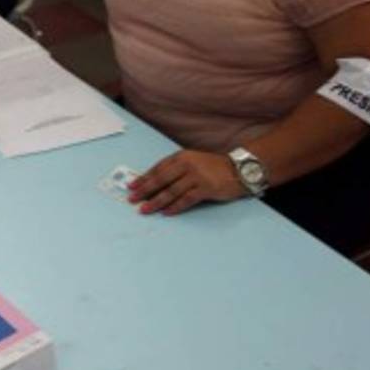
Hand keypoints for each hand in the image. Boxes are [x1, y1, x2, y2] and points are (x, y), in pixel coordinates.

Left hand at [127, 150, 244, 215]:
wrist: (238, 169)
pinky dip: (175, 207)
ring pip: (171, 191)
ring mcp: (196, 176)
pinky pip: (186, 199)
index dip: (143, 178)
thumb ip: (176, 170)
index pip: (158, 168)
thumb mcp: (192, 162)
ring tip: (145, 209)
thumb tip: (155, 183)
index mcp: (181, 157)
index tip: (132, 186)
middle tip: (132, 199)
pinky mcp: (206, 188)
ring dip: (156, 201)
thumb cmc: (212, 167)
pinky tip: (166, 212)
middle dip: (144, 190)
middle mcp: (186, 165)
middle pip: (161, 179)